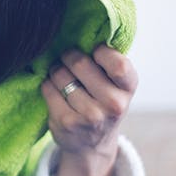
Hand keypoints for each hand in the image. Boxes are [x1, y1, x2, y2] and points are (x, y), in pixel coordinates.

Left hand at [40, 43, 137, 175]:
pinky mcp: (67, 123)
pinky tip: (55, 92)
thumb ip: (111, 61)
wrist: (93, 146)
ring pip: (61, 74)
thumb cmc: (104, 103)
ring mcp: (90, 116)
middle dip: (70, 57)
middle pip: (81, 62)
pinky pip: (48, 88)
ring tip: (62, 78)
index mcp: (128, 88)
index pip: (117, 63)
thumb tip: (87, 30)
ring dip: (57, 71)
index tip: (95, 53)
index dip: (100, 51)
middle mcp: (113, 104)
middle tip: (69, 60)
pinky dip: (48, 85)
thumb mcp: (118, 85)